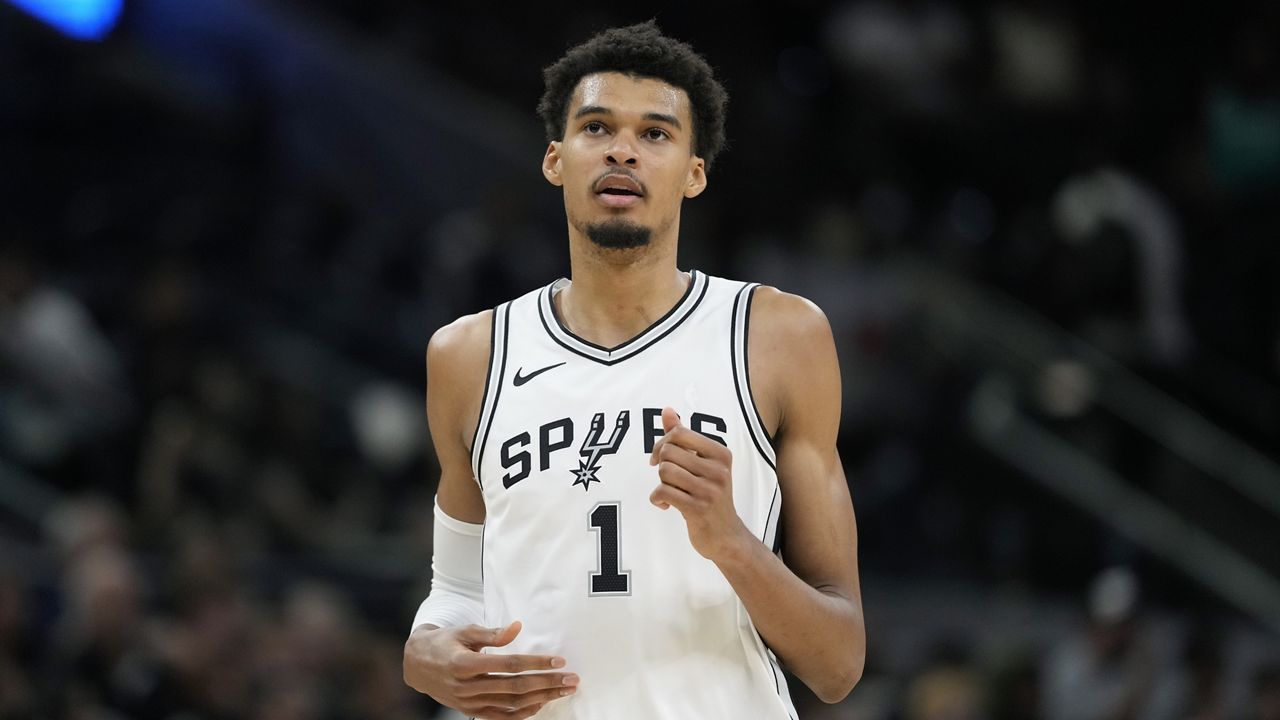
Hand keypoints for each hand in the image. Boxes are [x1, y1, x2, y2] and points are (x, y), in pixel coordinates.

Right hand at [403, 620, 577, 718]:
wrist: (417, 664)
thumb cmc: (444, 642)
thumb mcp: (465, 631)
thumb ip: (492, 633)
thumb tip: (518, 627)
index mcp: (464, 664)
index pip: (509, 665)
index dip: (536, 664)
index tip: (559, 661)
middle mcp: (466, 687)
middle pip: (515, 687)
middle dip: (546, 684)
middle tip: (571, 679)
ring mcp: (468, 703)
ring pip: (511, 705)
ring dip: (541, 698)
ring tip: (562, 691)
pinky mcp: (470, 711)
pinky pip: (501, 717)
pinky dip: (522, 713)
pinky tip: (541, 704)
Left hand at [649, 407, 751, 561]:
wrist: (727, 537)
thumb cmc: (710, 496)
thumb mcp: (703, 464)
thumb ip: (683, 436)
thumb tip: (666, 410)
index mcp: (721, 454)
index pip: (680, 433)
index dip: (662, 443)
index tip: (659, 458)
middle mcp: (718, 469)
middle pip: (669, 452)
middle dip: (661, 465)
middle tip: (668, 480)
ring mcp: (709, 490)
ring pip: (665, 471)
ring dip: (661, 483)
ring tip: (671, 492)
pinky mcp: (698, 509)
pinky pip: (663, 492)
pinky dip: (657, 499)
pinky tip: (665, 505)